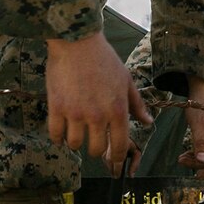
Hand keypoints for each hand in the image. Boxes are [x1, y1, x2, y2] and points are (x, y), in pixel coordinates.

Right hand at [45, 34, 149, 166]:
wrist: (77, 42)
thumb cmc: (104, 59)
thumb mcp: (126, 80)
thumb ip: (137, 104)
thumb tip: (148, 122)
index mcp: (117, 110)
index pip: (119, 146)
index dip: (116, 157)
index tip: (114, 161)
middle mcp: (98, 116)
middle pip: (95, 149)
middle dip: (95, 149)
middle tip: (92, 141)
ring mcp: (76, 113)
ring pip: (74, 144)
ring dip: (75, 142)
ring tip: (75, 134)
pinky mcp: (57, 108)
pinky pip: (55, 134)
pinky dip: (57, 138)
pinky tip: (60, 133)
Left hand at [178, 75, 203, 176]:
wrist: (201, 88)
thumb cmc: (200, 103)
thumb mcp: (198, 124)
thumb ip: (200, 143)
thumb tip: (201, 161)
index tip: (196, 176)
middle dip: (199, 163)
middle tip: (181, 161)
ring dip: (196, 159)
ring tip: (180, 158)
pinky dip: (196, 152)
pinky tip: (185, 153)